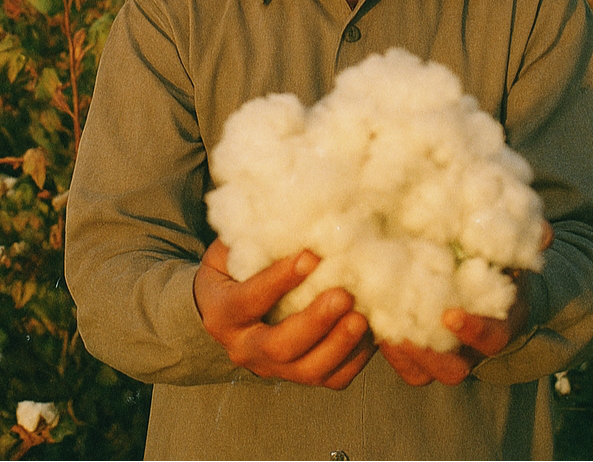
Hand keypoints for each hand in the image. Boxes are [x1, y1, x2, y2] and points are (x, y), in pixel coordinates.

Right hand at [194, 238, 376, 388]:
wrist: (228, 307)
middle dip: (315, 321)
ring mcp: (273, 367)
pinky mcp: (300, 376)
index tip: (311, 256)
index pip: (249, 301)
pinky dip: (355, 358)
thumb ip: (252, 237)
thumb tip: (292, 213)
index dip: (279, 280)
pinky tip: (370, 331)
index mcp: (223, 313)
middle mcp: (244, 347)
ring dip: (339, 344)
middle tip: (343, 294)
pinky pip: (332, 379)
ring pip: (308, 370)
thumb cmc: (235, 268)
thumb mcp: (232, 249)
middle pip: (279, 346)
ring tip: (362, 317)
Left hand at [380, 219, 554, 385]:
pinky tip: (368, 319)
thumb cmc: (498, 261)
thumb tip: (543, 233)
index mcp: (500, 323)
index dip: (474, 331)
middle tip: (403, 333)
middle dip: (428, 356)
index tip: (450, 315)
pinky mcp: (415, 348)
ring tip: (379, 328)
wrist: (480, 275)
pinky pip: (400, 363)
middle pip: (452, 370)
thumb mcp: (512, 248)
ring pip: (421, 373)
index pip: (493, 339)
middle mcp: (471, 347)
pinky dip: (385, 349)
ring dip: (400, 355)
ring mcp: (442, 352)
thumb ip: (529, 240)